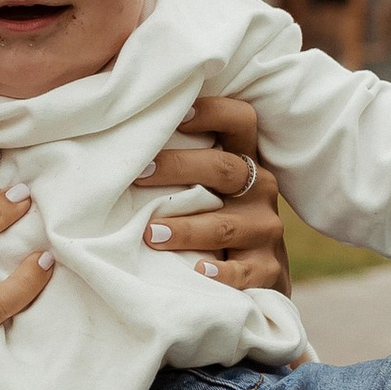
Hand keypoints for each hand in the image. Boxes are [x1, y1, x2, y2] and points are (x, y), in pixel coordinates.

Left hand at [135, 91, 289, 293]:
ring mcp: (265, 230)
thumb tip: (122, 142)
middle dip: (179, 167)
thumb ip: (185, 168)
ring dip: (186, 229)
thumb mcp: (212, 189)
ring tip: (151, 234)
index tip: (177, 114)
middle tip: (139, 174)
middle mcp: (260, 190)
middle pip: (225, 168)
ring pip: (225, 225)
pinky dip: (222, 273)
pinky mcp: (268, 269)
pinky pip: (244, 271)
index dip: (214, 112)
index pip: (241, 120)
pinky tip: (198, 271)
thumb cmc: (217, 221)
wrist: (259, 277)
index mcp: (246, 161)